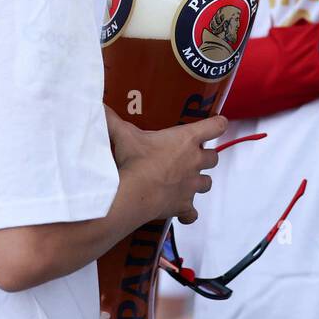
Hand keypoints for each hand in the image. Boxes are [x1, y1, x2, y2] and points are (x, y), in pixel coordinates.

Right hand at [105, 107, 227, 223]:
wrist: (135, 193)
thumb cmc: (135, 160)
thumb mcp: (124, 135)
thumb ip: (113, 119)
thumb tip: (99, 106)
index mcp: (186, 140)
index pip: (215, 126)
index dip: (218, 124)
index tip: (217, 123)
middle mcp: (194, 162)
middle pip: (214, 157)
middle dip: (206, 157)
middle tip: (192, 156)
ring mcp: (192, 186)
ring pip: (207, 183)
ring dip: (200, 182)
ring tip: (187, 181)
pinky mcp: (184, 205)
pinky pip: (193, 212)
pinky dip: (189, 213)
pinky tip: (182, 212)